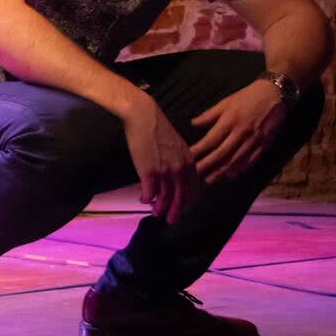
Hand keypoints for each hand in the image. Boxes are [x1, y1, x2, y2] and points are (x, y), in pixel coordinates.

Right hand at [121, 94, 200, 223]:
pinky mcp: (149, 171)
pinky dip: (146, 198)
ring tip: (156, 213)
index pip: (193, 187)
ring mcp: (165, 171)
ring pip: (165, 196)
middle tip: (172, 220)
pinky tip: (142, 199)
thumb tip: (174, 171)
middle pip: (181, 196)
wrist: (143, 116)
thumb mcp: (175, 143)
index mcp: (188, 161)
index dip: (188, 201)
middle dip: (177, 210)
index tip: (183, 208)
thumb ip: (178, 159)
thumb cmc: (156, 127)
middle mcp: (180, 168)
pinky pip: (150, 192)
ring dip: (160, 207)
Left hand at [190, 81, 286, 182]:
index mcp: (229, 120)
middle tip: (195, 175)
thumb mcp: (226, 102)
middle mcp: (242, 132)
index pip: (211, 140)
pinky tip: (231, 174)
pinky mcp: (266, 143)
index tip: (187, 158)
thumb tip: (193, 123)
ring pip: (237, 160)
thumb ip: (209, 115)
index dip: (198, 151)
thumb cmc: (247, 97)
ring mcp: (255, 139)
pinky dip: (241, 168)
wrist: (275, 94)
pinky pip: (252, 160)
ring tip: (209, 180)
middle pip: (222, 153)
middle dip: (207, 166)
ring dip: (222, 171)